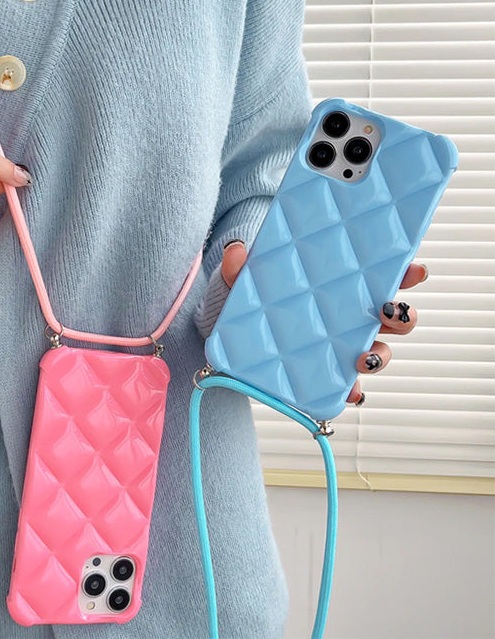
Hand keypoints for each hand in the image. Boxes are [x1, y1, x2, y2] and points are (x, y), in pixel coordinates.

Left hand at [220, 239, 428, 405]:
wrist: (229, 331)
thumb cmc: (250, 297)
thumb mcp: (243, 278)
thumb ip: (239, 266)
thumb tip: (236, 251)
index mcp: (341, 286)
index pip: (382, 277)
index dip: (405, 274)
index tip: (414, 271)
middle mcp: (349, 316)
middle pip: (392, 317)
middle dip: (402, 316)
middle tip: (389, 311)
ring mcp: (339, 345)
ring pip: (377, 351)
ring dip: (380, 355)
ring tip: (363, 357)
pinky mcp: (323, 373)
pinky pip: (346, 385)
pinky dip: (351, 390)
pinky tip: (347, 391)